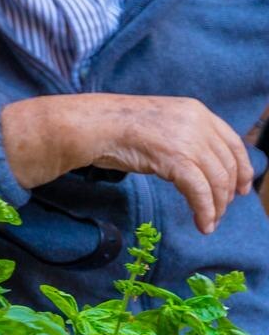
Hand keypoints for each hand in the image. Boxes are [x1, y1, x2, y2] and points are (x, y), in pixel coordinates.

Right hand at [3, 94, 251, 232]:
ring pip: (217, 181)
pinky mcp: (176, 159)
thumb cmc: (115, 125)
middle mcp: (197, 122)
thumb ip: (183, 135)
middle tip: (220, 211)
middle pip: (227, 164)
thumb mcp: (159, 123)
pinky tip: (202, 224)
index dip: (243, 167)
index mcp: (195, 110)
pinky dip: (205, 211)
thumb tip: (199, 163)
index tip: (243, 187)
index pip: (232, 142)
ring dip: (216, 207)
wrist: (91, 125)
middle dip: (228, 192)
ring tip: (208, 222)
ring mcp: (187, 139)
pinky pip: (200, 192)